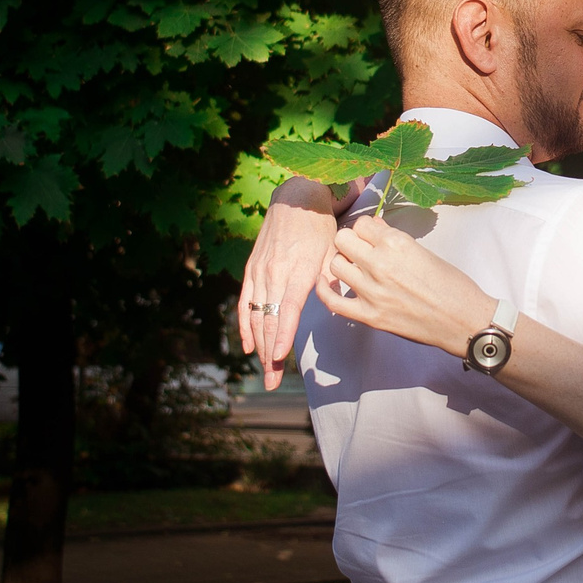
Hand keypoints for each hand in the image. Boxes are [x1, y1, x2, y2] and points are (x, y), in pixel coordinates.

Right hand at [237, 176, 344, 387]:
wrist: (297, 200)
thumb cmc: (321, 228)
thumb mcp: (333, 251)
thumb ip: (333, 278)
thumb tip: (337, 302)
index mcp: (297, 273)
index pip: (286, 312)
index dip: (282, 337)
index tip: (280, 359)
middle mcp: (275, 275)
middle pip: (268, 322)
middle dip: (270, 355)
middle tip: (272, 382)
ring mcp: (260, 273)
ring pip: (255, 316)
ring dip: (258, 346)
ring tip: (264, 370)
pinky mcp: (252, 269)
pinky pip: (245, 302)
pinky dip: (244, 325)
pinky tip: (248, 345)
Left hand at [319, 215, 496, 360]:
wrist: (463, 321)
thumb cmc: (452, 285)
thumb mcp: (424, 252)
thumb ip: (393, 238)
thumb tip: (373, 226)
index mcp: (397, 243)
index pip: (362, 224)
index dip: (365, 230)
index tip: (371, 237)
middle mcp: (380, 263)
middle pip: (343, 239)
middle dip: (350, 242)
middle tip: (361, 252)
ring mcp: (372, 291)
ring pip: (335, 264)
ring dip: (343, 263)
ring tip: (354, 269)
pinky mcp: (370, 316)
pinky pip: (332, 300)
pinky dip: (325, 290)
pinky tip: (328, 282)